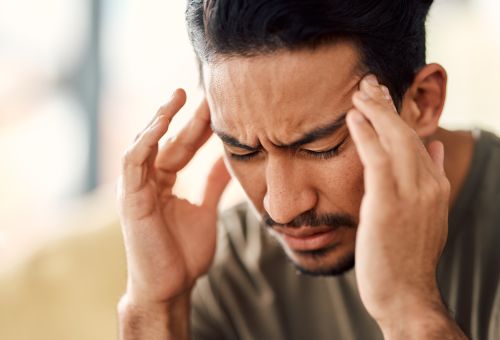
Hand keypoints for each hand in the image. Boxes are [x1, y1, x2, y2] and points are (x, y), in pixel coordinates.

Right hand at [117, 89, 229, 306]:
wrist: (171, 286)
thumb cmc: (184, 253)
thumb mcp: (205, 209)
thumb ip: (212, 183)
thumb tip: (231, 160)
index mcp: (164, 183)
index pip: (182, 146)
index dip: (199, 126)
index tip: (219, 105)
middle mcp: (148, 181)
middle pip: (168, 140)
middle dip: (185, 116)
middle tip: (206, 91)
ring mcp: (136, 188)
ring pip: (145, 143)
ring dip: (160, 118)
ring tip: (179, 95)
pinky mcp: (129, 198)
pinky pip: (132, 162)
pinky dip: (144, 140)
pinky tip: (161, 122)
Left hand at [347, 76, 449, 325]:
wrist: (406, 295)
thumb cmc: (408, 258)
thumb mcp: (427, 216)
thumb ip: (433, 179)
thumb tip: (437, 148)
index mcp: (437, 187)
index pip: (418, 141)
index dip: (400, 116)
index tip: (385, 98)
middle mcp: (429, 185)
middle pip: (408, 133)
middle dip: (388, 105)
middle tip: (370, 82)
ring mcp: (412, 194)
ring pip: (395, 139)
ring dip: (376, 111)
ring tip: (360, 90)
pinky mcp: (388, 204)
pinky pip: (377, 159)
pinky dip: (366, 134)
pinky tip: (353, 117)